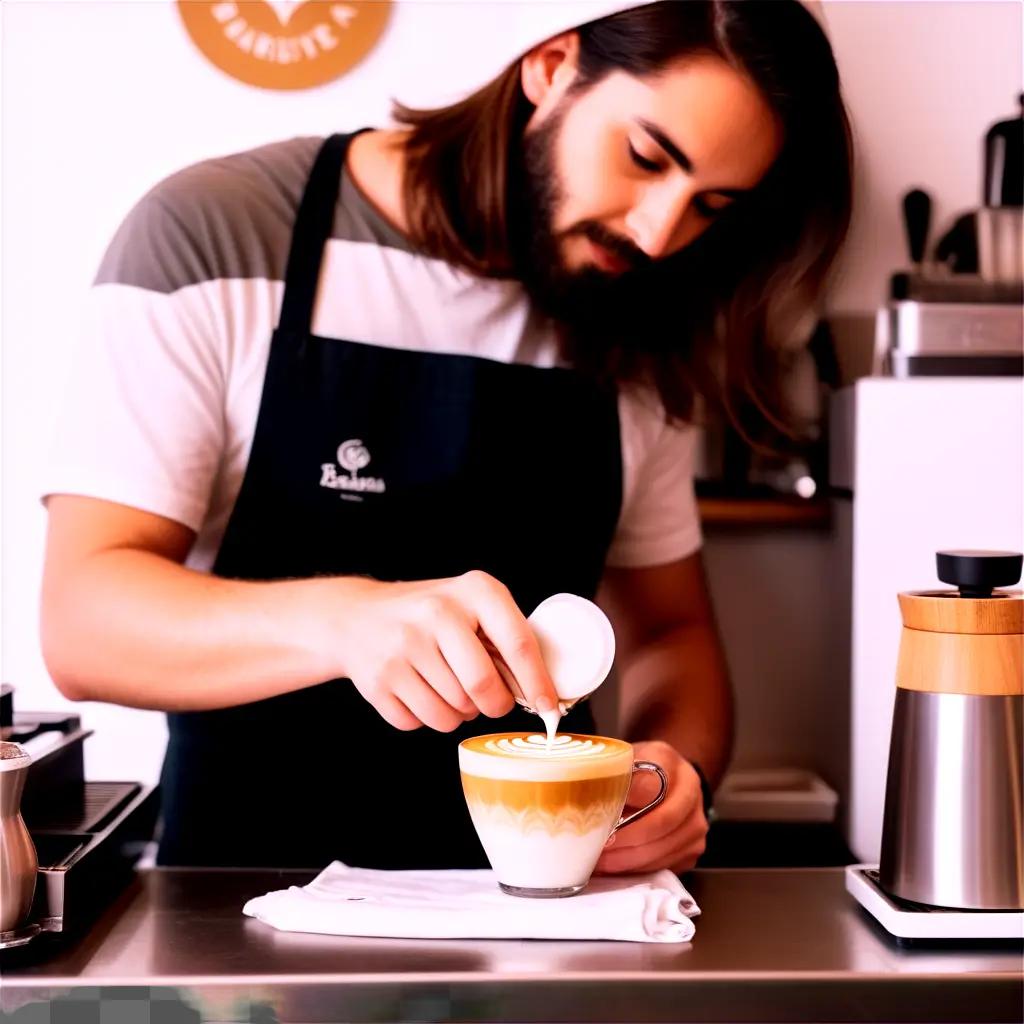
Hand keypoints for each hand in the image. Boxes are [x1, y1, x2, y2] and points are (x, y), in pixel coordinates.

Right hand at [332, 571, 558, 732]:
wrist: (357, 617)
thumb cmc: (430, 616)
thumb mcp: (471, 606)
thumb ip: (505, 640)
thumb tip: (542, 692)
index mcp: (473, 591)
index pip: (517, 643)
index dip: (537, 682)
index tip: (548, 707)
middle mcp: (436, 614)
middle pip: (482, 686)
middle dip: (493, 705)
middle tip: (490, 701)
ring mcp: (403, 647)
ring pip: (451, 714)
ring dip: (458, 713)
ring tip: (448, 687)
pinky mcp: (378, 680)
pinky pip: (419, 724)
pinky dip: (426, 718)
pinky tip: (418, 691)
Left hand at [594, 740, 707, 874]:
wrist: (666, 781)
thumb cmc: (637, 772)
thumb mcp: (624, 760)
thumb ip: (613, 772)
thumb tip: (594, 791)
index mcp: (670, 762)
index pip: (649, 785)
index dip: (623, 803)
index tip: (599, 816)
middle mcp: (691, 791)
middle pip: (661, 822)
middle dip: (626, 838)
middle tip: (599, 846)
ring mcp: (696, 823)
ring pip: (663, 848)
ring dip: (629, 859)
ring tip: (601, 860)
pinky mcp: (693, 850)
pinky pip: (665, 865)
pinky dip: (638, 869)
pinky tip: (617, 866)